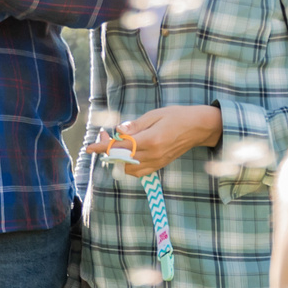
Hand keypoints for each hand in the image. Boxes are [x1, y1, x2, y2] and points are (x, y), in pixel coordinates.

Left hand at [82, 104, 223, 174]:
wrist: (199, 127)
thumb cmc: (178, 116)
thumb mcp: (155, 114)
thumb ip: (136, 125)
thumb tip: (118, 131)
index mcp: (151, 140)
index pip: (120, 146)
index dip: (102, 147)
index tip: (89, 147)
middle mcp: (153, 154)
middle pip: (122, 158)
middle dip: (108, 149)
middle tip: (104, 136)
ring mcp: (157, 162)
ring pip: (128, 168)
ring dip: (119, 159)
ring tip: (118, 145)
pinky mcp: (160, 165)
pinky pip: (139, 172)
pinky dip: (130, 165)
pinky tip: (129, 153)